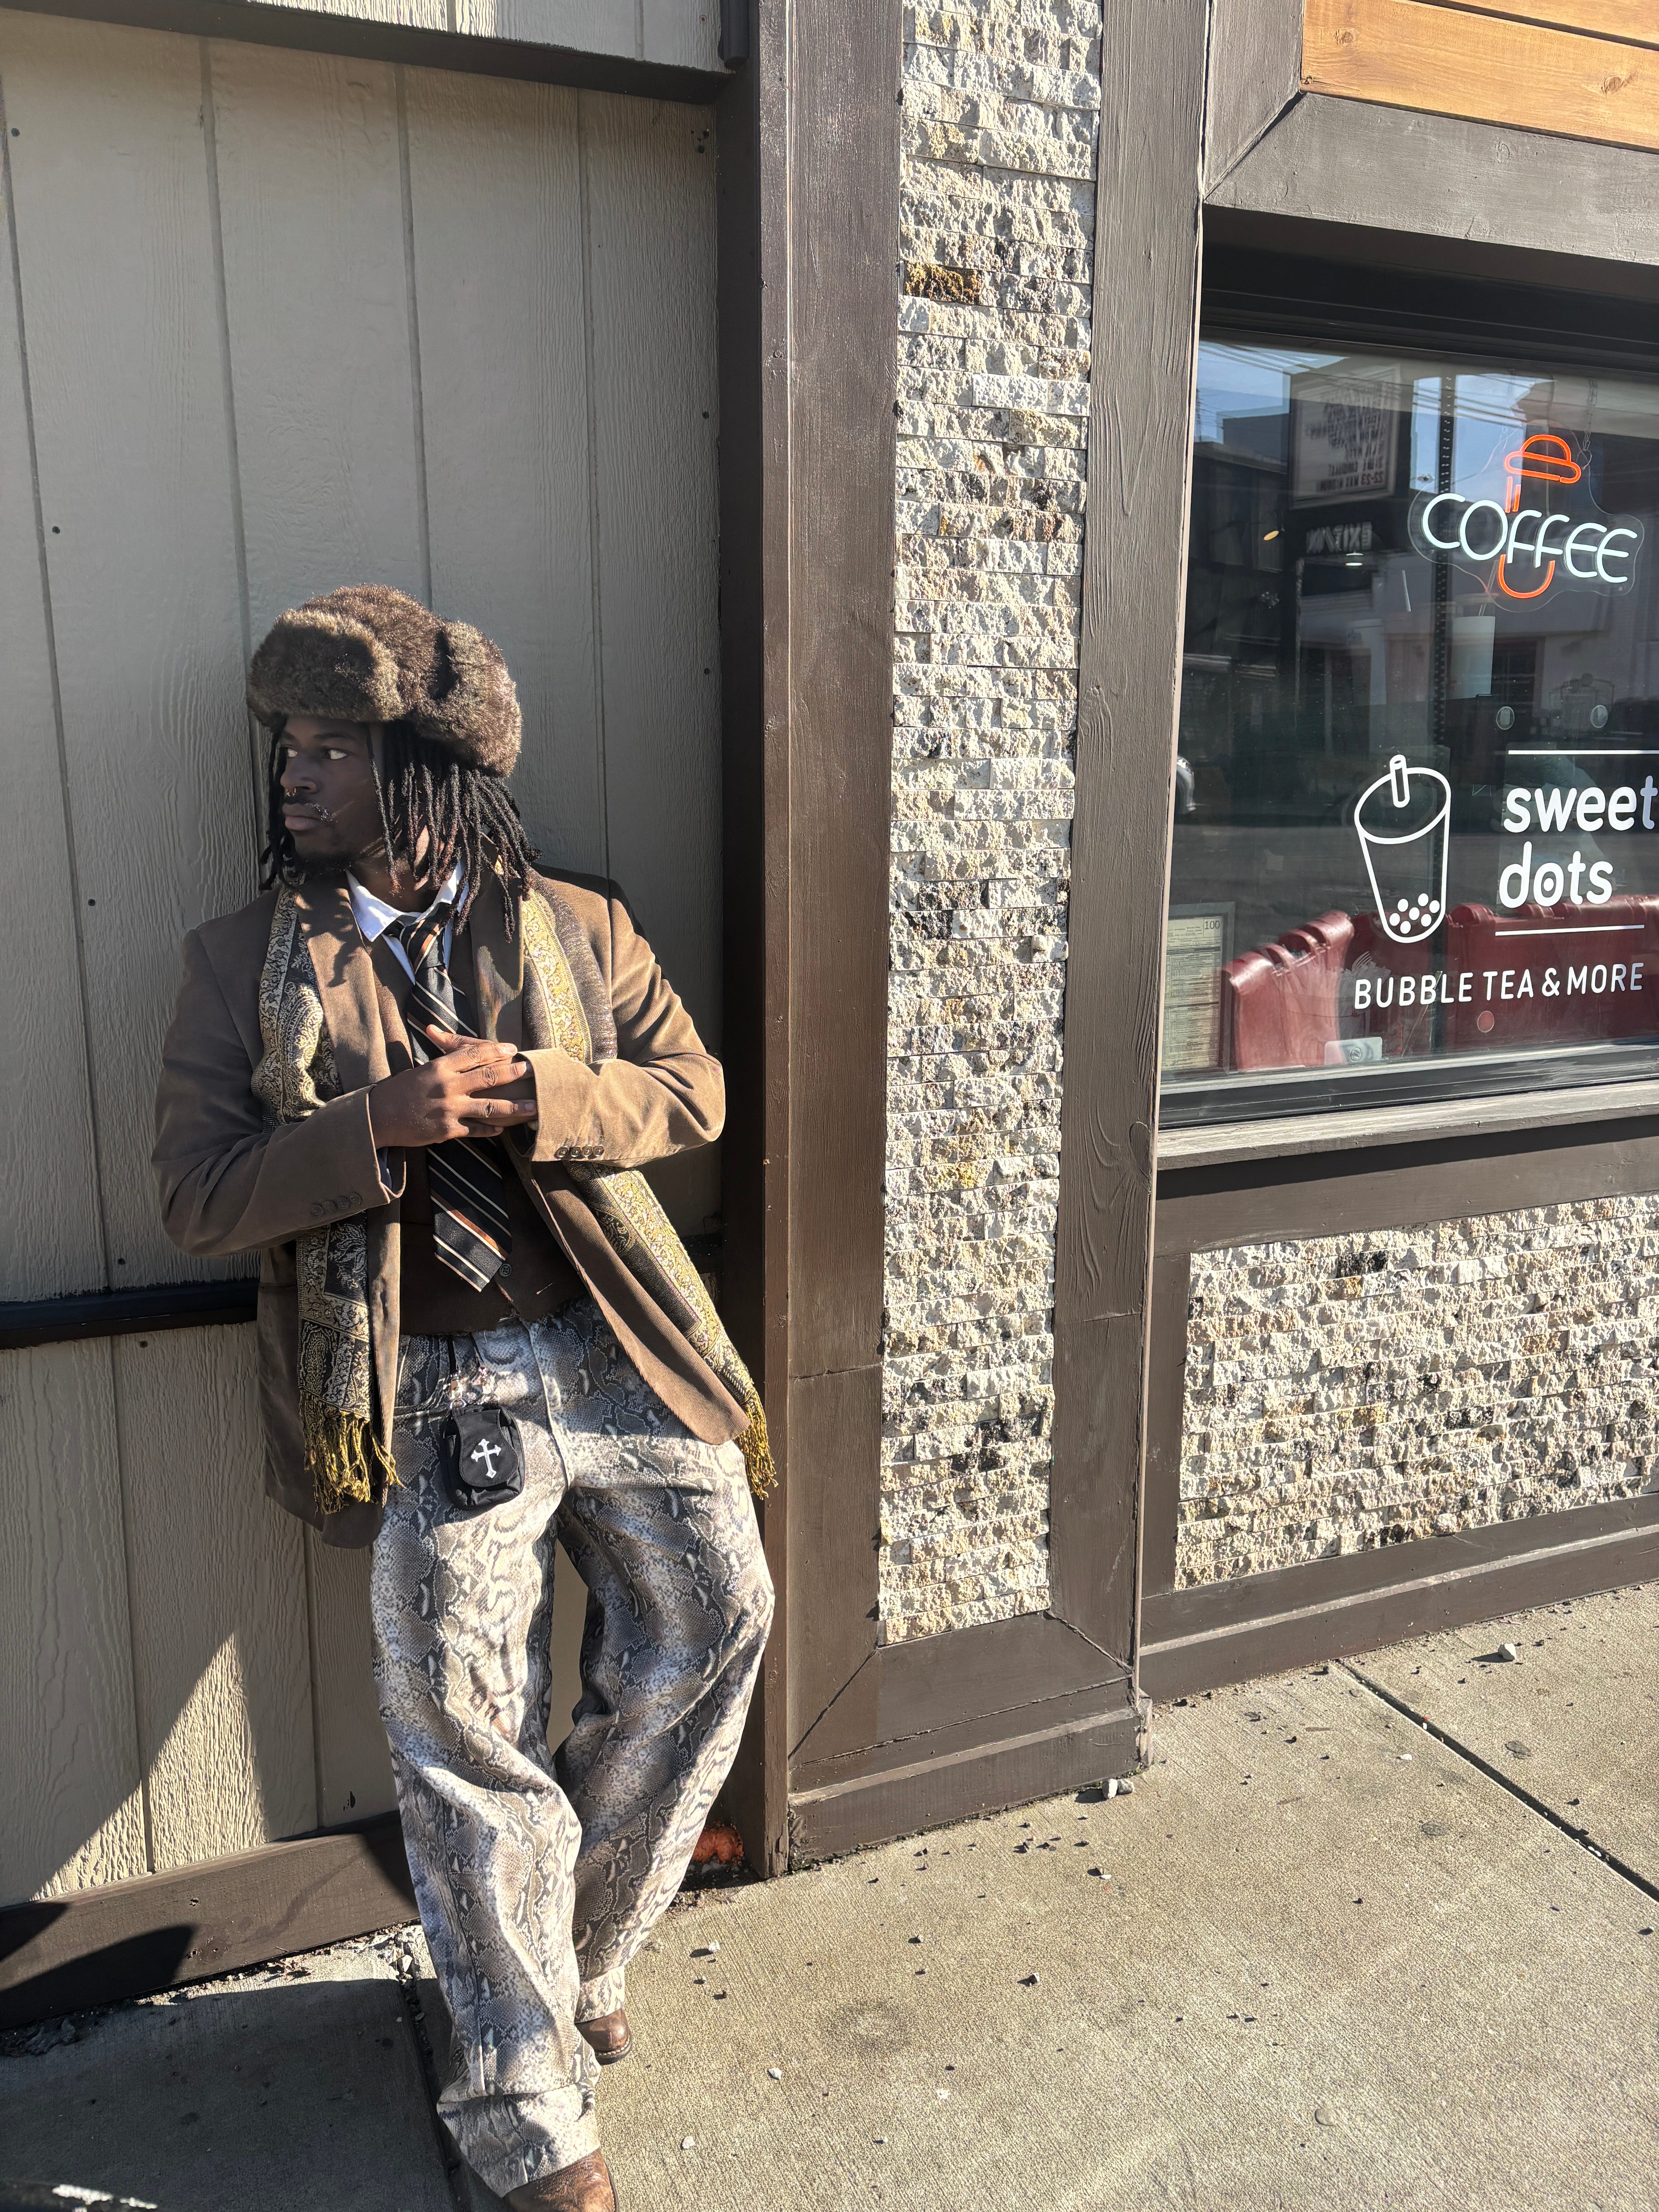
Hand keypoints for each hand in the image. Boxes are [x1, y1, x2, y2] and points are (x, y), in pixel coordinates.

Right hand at [369, 1026, 538, 1147]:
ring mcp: (450, 1110)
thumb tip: (444, 1035)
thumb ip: (441, 1058)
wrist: (378, 1117)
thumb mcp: (420, 1070)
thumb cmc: (397, 1091)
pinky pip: (476, 1130)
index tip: (513, 1049)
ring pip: (490, 1107)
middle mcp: (448, 1087)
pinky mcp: (448, 1131)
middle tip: (531, 1071)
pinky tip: (503, 1128)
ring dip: (515, 1107)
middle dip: (513, 1073)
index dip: (496, 1051)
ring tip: (534, 1106)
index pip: (474, 1054)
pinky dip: (491, 1129)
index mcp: (440, 1067)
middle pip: (488, 1076)